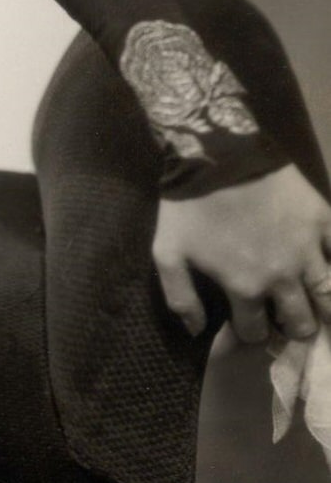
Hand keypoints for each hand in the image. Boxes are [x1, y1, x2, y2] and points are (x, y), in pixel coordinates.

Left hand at [153, 164, 330, 343]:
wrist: (217, 151)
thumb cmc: (189, 203)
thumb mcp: (168, 251)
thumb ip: (180, 296)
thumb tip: (197, 330)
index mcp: (244, 287)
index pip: (255, 331)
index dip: (251, 331)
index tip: (251, 324)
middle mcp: (282, 277)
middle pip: (300, 322)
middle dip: (295, 328)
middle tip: (292, 321)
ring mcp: (307, 249)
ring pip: (330, 297)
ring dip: (326, 309)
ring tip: (322, 310)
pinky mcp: (323, 220)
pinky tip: (330, 268)